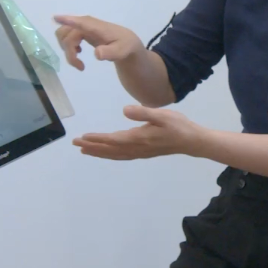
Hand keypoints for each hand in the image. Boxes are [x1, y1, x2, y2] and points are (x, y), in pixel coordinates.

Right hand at [53, 15, 143, 71]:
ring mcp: (83, 28)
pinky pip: (67, 38)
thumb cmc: (126, 47)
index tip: (55, 18)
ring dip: (67, 51)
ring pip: (64, 36)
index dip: (68, 20)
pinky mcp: (82, 33)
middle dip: (68, 50)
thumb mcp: (122, 52)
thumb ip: (110, 52)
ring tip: (80, 64)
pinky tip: (79, 54)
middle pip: (66, 33)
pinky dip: (69, 49)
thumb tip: (97, 54)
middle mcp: (87, 25)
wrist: (128, 45)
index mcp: (97, 27)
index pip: (80, 22)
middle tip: (80, 66)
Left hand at [73, 105, 204, 160]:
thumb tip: (124, 110)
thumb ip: (143, 113)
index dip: (97, 139)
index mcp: (139, 138)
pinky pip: (121, 156)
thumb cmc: (178, 126)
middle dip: (92, 147)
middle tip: (75, 144)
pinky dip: (110, 155)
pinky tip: (105, 153)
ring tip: (84, 150)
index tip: (82, 138)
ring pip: (114, 154)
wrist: (192, 141)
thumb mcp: (162, 115)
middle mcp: (137, 148)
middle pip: (110, 149)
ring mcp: (140, 152)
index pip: (113, 139)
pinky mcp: (143, 153)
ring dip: (99, 152)